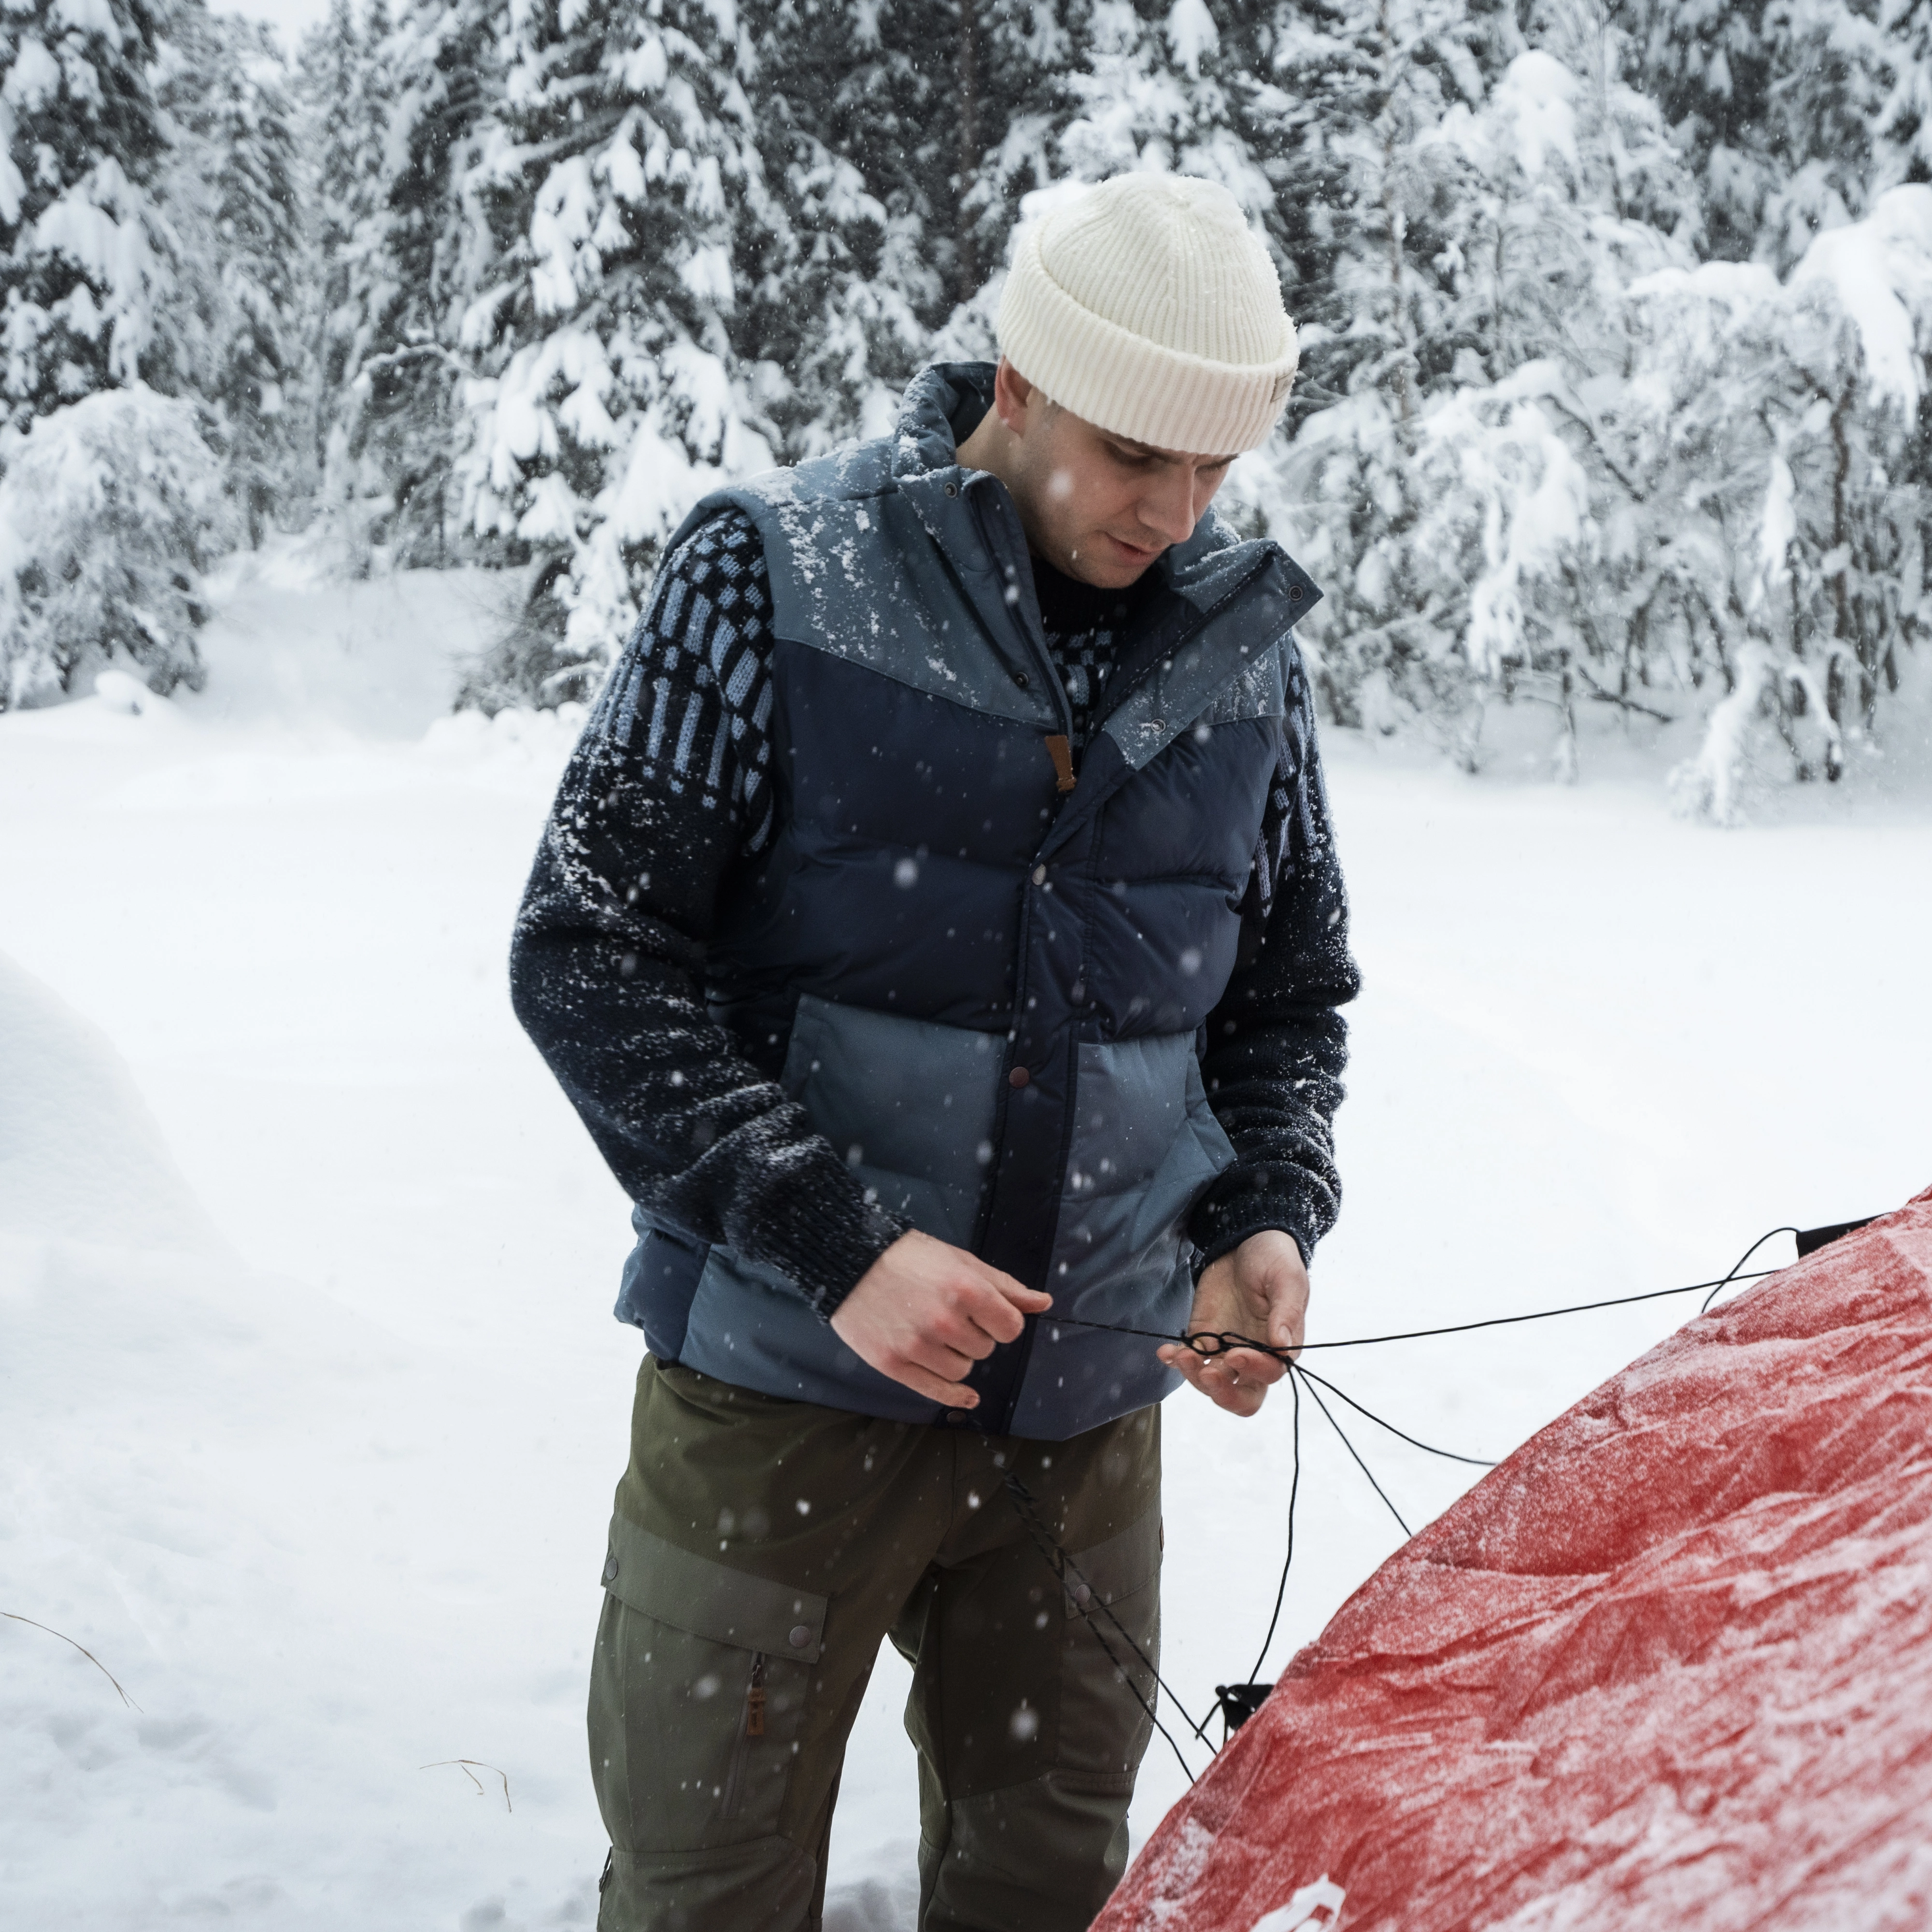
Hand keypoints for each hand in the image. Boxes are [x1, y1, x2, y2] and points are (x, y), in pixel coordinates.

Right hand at [831, 1230, 1051, 1409]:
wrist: (850, 1261)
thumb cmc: (909, 1257)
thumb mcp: (962, 1262)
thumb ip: (1005, 1287)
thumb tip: (1044, 1304)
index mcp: (966, 1290)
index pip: (1010, 1328)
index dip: (1001, 1322)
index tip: (987, 1315)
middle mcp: (945, 1321)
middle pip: (985, 1350)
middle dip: (975, 1335)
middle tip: (950, 1316)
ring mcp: (917, 1346)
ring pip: (963, 1371)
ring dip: (958, 1357)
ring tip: (936, 1334)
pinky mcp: (894, 1364)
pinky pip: (937, 1392)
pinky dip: (956, 1396)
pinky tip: (968, 1397)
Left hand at [1159, 1230, 1307, 1417]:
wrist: (1246, 1240)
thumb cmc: (1274, 1259)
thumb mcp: (1287, 1279)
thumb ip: (1287, 1313)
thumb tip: (1283, 1345)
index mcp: (1281, 1346)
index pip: (1269, 1375)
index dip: (1253, 1370)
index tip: (1235, 1353)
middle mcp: (1254, 1356)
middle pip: (1242, 1396)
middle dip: (1223, 1393)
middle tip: (1207, 1373)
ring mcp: (1226, 1349)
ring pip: (1211, 1382)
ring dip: (1194, 1375)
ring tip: (1181, 1355)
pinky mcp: (1203, 1336)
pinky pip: (1190, 1359)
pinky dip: (1176, 1360)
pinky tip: (1167, 1352)